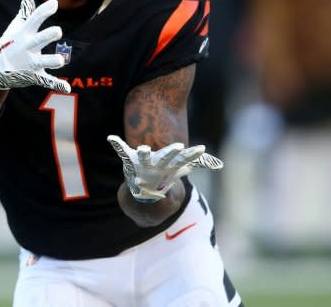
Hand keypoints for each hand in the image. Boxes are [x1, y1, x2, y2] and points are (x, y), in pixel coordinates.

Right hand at [0, 0, 70, 92]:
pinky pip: (45, 81)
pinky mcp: (34, 76)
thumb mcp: (16, 26)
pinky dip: (56, 85)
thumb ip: (25, 8)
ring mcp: (30, 63)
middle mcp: (26, 47)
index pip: (34, 19)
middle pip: (38, 40)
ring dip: (51, 61)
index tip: (54, 3)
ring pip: (42, 62)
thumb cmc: (9, 43)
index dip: (44, 11)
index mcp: (24, 33)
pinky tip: (66, 88)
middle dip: (47, 36)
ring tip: (61, 60)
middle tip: (58, 31)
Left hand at [107, 135, 222, 201]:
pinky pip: (122, 151)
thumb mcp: (180, 169)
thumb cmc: (164, 175)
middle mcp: (157, 166)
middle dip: (171, 153)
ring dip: (143, 153)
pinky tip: (111, 137)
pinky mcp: (129, 161)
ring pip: (143, 157)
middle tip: (179, 146)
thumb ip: (197, 164)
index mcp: (169, 166)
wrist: (143, 194)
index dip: (193, 155)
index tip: (202, 148)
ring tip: (144, 148)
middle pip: (166, 158)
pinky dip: (117, 144)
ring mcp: (142, 165)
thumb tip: (219, 164)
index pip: (184, 160)